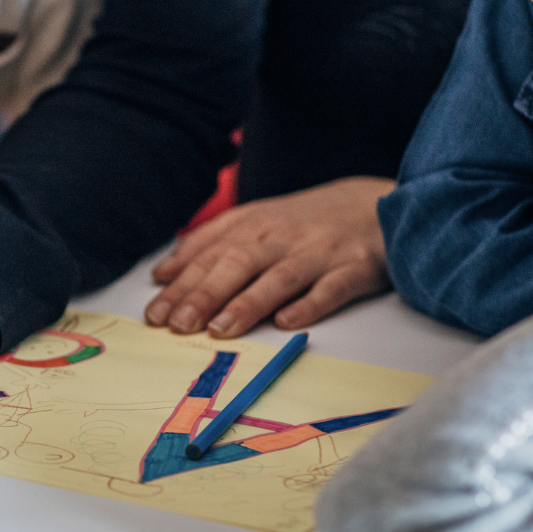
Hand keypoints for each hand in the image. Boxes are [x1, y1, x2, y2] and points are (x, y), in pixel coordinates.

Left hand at [146, 176, 393, 337]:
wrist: (378, 202)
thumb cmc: (306, 221)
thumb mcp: (254, 221)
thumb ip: (207, 244)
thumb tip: (163, 273)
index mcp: (254, 226)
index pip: (209, 257)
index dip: (181, 286)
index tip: (155, 314)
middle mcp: (282, 238)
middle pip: (238, 264)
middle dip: (204, 294)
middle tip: (178, 325)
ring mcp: (319, 253)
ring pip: (279, 277)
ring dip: (248, 303)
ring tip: (220, 328)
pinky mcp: (355, 269)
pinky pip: (331, 289)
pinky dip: (310, 305)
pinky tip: (287, 323)